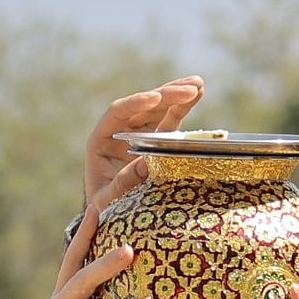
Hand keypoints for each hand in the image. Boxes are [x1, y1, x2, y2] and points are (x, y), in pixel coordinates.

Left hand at [83, 76, 203, 201]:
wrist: (109, 214)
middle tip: (188, 89)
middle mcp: (120, 131)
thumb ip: (123, 183)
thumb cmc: (103, 208)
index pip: (117, 112)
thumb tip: (148, 163)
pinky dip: (183, 108)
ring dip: (177, 96)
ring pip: (158, 109)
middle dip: (165, 95)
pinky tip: (197, 93)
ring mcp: (139, 134)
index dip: (135, 103)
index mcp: (101, 140)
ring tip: (197, 84)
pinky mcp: (155, 140)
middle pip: (143, 106)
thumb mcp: (106, 201)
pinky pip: (169, 120)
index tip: (155, 98)